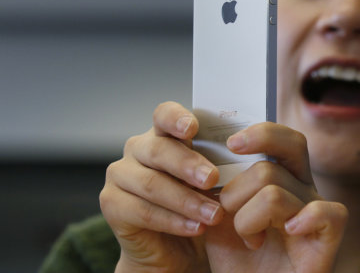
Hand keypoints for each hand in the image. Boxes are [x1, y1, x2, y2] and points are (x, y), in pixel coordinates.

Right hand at [99, 101, 223, 272]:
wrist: (178, 247)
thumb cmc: (200, 203)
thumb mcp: (213, 181)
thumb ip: (220, 163)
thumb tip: (245, 151)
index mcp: (163, 134)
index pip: (164, 115)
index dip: (176, 118)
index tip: (193, 128)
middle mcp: (137, 149)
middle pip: (159, 151)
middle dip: (188, 165)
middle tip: (212, 179)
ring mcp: (120, 175)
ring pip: (152, 184)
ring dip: (186, 201)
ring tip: (214, 214)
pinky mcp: (111, 204)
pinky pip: (142, 211)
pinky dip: (173, 221)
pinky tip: (195, 228)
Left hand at [204, 123, 348, 272]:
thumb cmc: (236, 257)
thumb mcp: (217, 215)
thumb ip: (217, 185)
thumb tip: (205, 153)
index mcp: (282, 177)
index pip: (283, 139)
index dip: (261, 134)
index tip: (231, 144)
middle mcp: (302, 189)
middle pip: (269, 167)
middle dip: (234, 194)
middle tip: (226, 214)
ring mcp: (315, 213)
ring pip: (273, 194)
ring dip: (246, 222)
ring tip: (249, 240)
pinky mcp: (327, 238)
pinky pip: (325, 212)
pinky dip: (304, 219)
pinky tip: (289, 232)